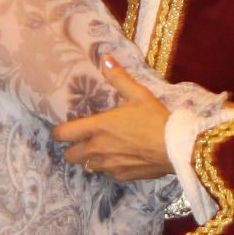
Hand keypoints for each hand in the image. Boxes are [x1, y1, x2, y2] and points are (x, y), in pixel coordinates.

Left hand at [53, 57, 172, 180]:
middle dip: (71, 149)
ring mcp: (109, 165)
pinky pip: (105, 173)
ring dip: (89, 159)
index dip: (57, 133)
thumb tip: (105, 58)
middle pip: (69, 156)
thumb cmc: (155, 119)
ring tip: (100, 149)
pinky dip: (107, 167)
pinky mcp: (121, 176)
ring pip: (87, 166)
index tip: (61, 130)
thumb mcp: (138, 94)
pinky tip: (118, 158)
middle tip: (80, 141)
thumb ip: (118, 77)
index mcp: (98, 127)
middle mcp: (98, 148)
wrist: (176, 148)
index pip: (64, 134)